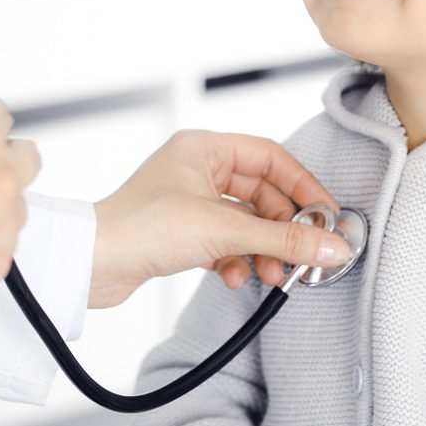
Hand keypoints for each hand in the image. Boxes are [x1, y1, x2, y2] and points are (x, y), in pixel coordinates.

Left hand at [88, 129, 350, 307]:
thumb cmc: (142, 227)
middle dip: (282, 228)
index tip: (327, 215)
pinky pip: (224, 242)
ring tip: (272, 273)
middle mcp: (196, 169)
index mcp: (204, 148)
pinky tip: (236, 277)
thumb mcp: (226, 230)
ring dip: (262, 249)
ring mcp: (188, 201)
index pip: (271, 158)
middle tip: (304, 253)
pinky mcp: (181, 233)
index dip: (303, 186)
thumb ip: (285, 238)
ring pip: (244, 222)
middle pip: (261, 193)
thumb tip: (333, 245)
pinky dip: (236, 260)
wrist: (92, 264)